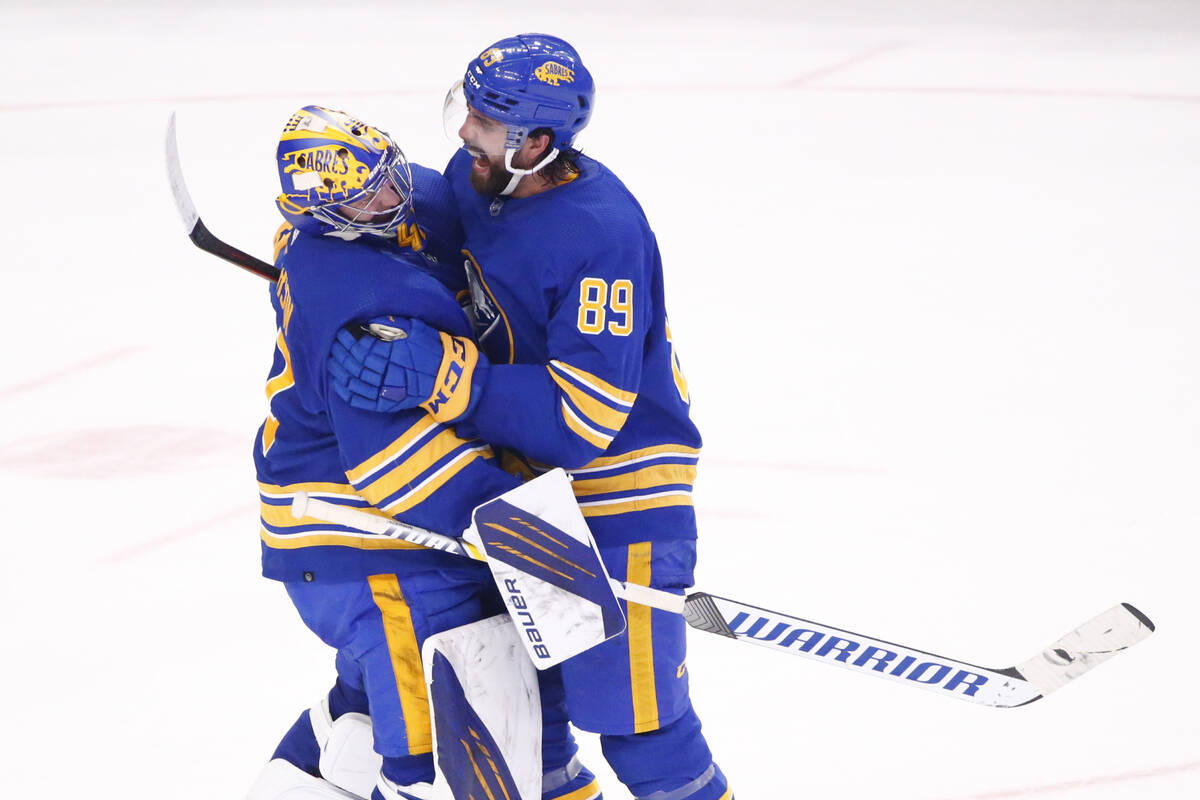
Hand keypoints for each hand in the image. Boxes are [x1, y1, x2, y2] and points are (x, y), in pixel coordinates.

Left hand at [328, 316, 486, 421]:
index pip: (362, 346)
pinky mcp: (387, 403)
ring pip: (354, 381)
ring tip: (331, 362)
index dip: (349, 340)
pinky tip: (338, 384)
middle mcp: (388, 371)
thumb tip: (371, 321)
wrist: (449, 378)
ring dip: (339, 371)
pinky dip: (346, 393)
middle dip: (341, 353)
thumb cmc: (434, 349)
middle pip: (355, 363)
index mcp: (394, 352)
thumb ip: (394, 325)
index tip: (341, 332)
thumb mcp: (418, 329)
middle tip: (333, 345)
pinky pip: (360, 400)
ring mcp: (386, 390)